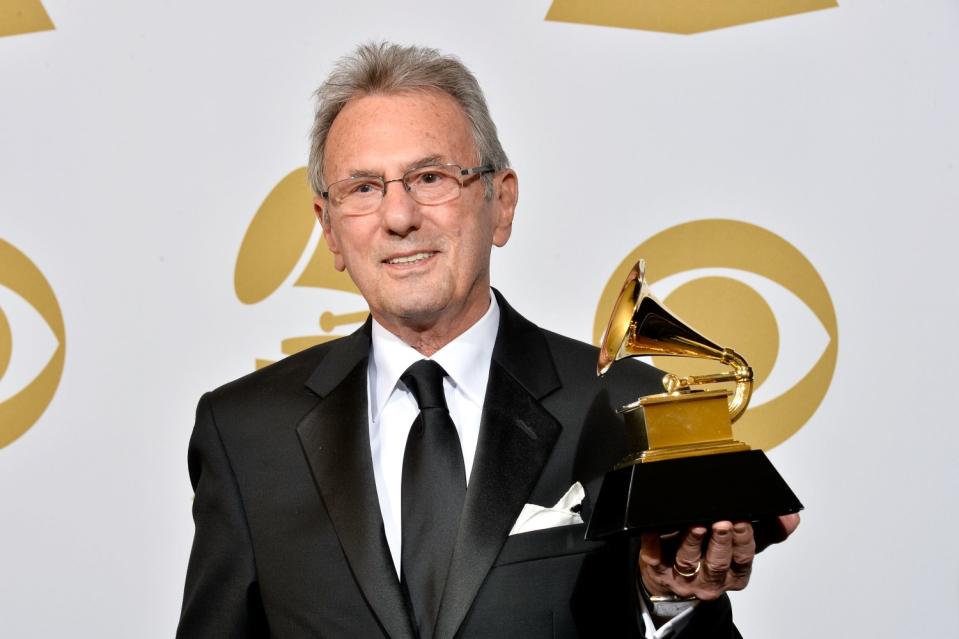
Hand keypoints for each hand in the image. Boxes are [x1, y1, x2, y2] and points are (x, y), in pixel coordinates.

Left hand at [639, 514, 798, 600]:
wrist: (674, 579)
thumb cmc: (711, 558)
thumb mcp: (741, 547)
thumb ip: (766, 531)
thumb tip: (791, 516)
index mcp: (734, 574)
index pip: (743, 559)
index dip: (744, 540)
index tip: (743, 521)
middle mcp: (711, 580)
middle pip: (718, 563)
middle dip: (721, 541)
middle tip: (722, 521)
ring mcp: (683, 578)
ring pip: (689, 562)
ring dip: (693, 542)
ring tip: (696, 525)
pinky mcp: (657, 572)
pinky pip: (653, 559)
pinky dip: (652, 544)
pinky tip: (653, 529)